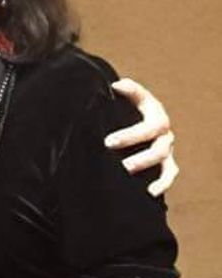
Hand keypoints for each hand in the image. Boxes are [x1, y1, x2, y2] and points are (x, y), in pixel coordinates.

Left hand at [106, 78, 177, 195]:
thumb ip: (123, 95)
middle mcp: (161, 128)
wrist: (134, 143)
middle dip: (131, 136)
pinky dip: (162, 183)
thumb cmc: (124, 120)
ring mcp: (165, 147)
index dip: (132, 95)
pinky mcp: (166, 165)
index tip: (112, 100)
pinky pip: (168, 174)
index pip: (144, 99)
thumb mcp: (121, 105)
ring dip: (143, 161)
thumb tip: (116, 85)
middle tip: (108, 143)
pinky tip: (149, 191)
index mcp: (151, 109)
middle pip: (154, 130)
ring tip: (125, 168)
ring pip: (160, 153)